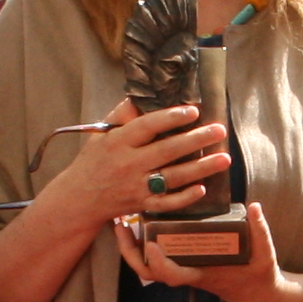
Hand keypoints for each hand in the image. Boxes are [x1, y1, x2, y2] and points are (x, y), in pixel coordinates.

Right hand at [40, 98, 230, 242]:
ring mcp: (136, 187)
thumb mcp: (101, 133)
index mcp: (118, 142)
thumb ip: (122, 115)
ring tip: (224, 158)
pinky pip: (166, 203)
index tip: (192, 111)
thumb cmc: (93, 161)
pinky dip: (184, 198)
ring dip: (200, 168)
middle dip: (196, 140)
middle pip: (167, 150)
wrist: (79, 199)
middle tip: (219, 130)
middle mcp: (128, 164)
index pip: (147, 126)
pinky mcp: (141, 205)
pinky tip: (202, 188)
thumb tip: (142, 96)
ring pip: (173, 177)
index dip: (171, 118)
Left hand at [114, 201, 302, 301]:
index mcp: (202, 274)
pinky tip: (139, 223)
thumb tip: (254, 206)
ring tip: (123, 221)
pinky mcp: (183, 262)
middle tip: (120, 225)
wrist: (258, 293)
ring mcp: (183, 269)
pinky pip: (155, 257)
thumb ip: (260, 229)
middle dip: (130, 252)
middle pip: (149, 271)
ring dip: (132, 247)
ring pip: (148, 265)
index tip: (151, 244)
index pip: (173, 275)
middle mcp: (188, 273)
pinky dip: (143, 243)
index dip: (159, 262)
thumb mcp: (265, 253)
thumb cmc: (259, 274)